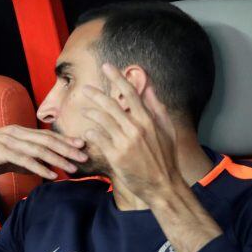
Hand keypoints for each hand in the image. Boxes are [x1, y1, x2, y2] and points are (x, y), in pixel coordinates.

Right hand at [0, 125, 86, 179]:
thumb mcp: (6, 158)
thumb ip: (23, 161)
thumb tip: (41, 168)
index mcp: (17, 131)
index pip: (45, 135)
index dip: (65, 140)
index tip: (81, 146)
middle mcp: (14, 132)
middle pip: (46, 140)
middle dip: (67, 148)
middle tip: (85, 156)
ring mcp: (7, 140)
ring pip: (38, 149)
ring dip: (58, 159)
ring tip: (73, 168)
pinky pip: (24, 160)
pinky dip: (39, 168)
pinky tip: (51, 175)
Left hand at [80, 63, 181, 204]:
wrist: (163, 186)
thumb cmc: (165, 158)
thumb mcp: (168, 130)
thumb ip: (157, 108)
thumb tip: (150, 87)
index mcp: (149, 120)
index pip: (130, 93)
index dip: (117, 78)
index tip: (107, 66)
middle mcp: (136, 128)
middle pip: (111, 104)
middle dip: (96, 94)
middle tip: (84, 88)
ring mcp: (125, 142)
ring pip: (102, 120)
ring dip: (91, 113)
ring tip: (84, 111)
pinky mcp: (116, 155)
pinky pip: (98, 138)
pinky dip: (91, 133)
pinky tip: (88, 132)